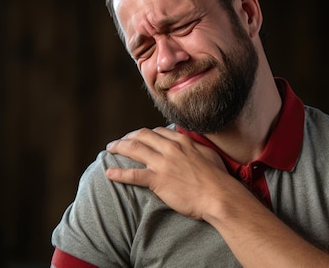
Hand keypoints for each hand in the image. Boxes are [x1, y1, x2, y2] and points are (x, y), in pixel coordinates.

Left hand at [105, 127, 239, 219]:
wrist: (219, 195)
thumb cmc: (218, 178)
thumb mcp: (209, 155)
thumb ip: (196, 147)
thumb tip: (192, 145)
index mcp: (183, 142)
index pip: (159, 132)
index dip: (146, 134)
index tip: (140, 138)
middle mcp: (171, 148)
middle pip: (142, 136)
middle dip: (128, 137)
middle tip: (119, 142)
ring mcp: (163, 163)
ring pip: (134, 150)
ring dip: (119, 147)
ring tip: (110, 149)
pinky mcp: (158, 180)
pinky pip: (132, 174)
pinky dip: (118, 173)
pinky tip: (109, 173)